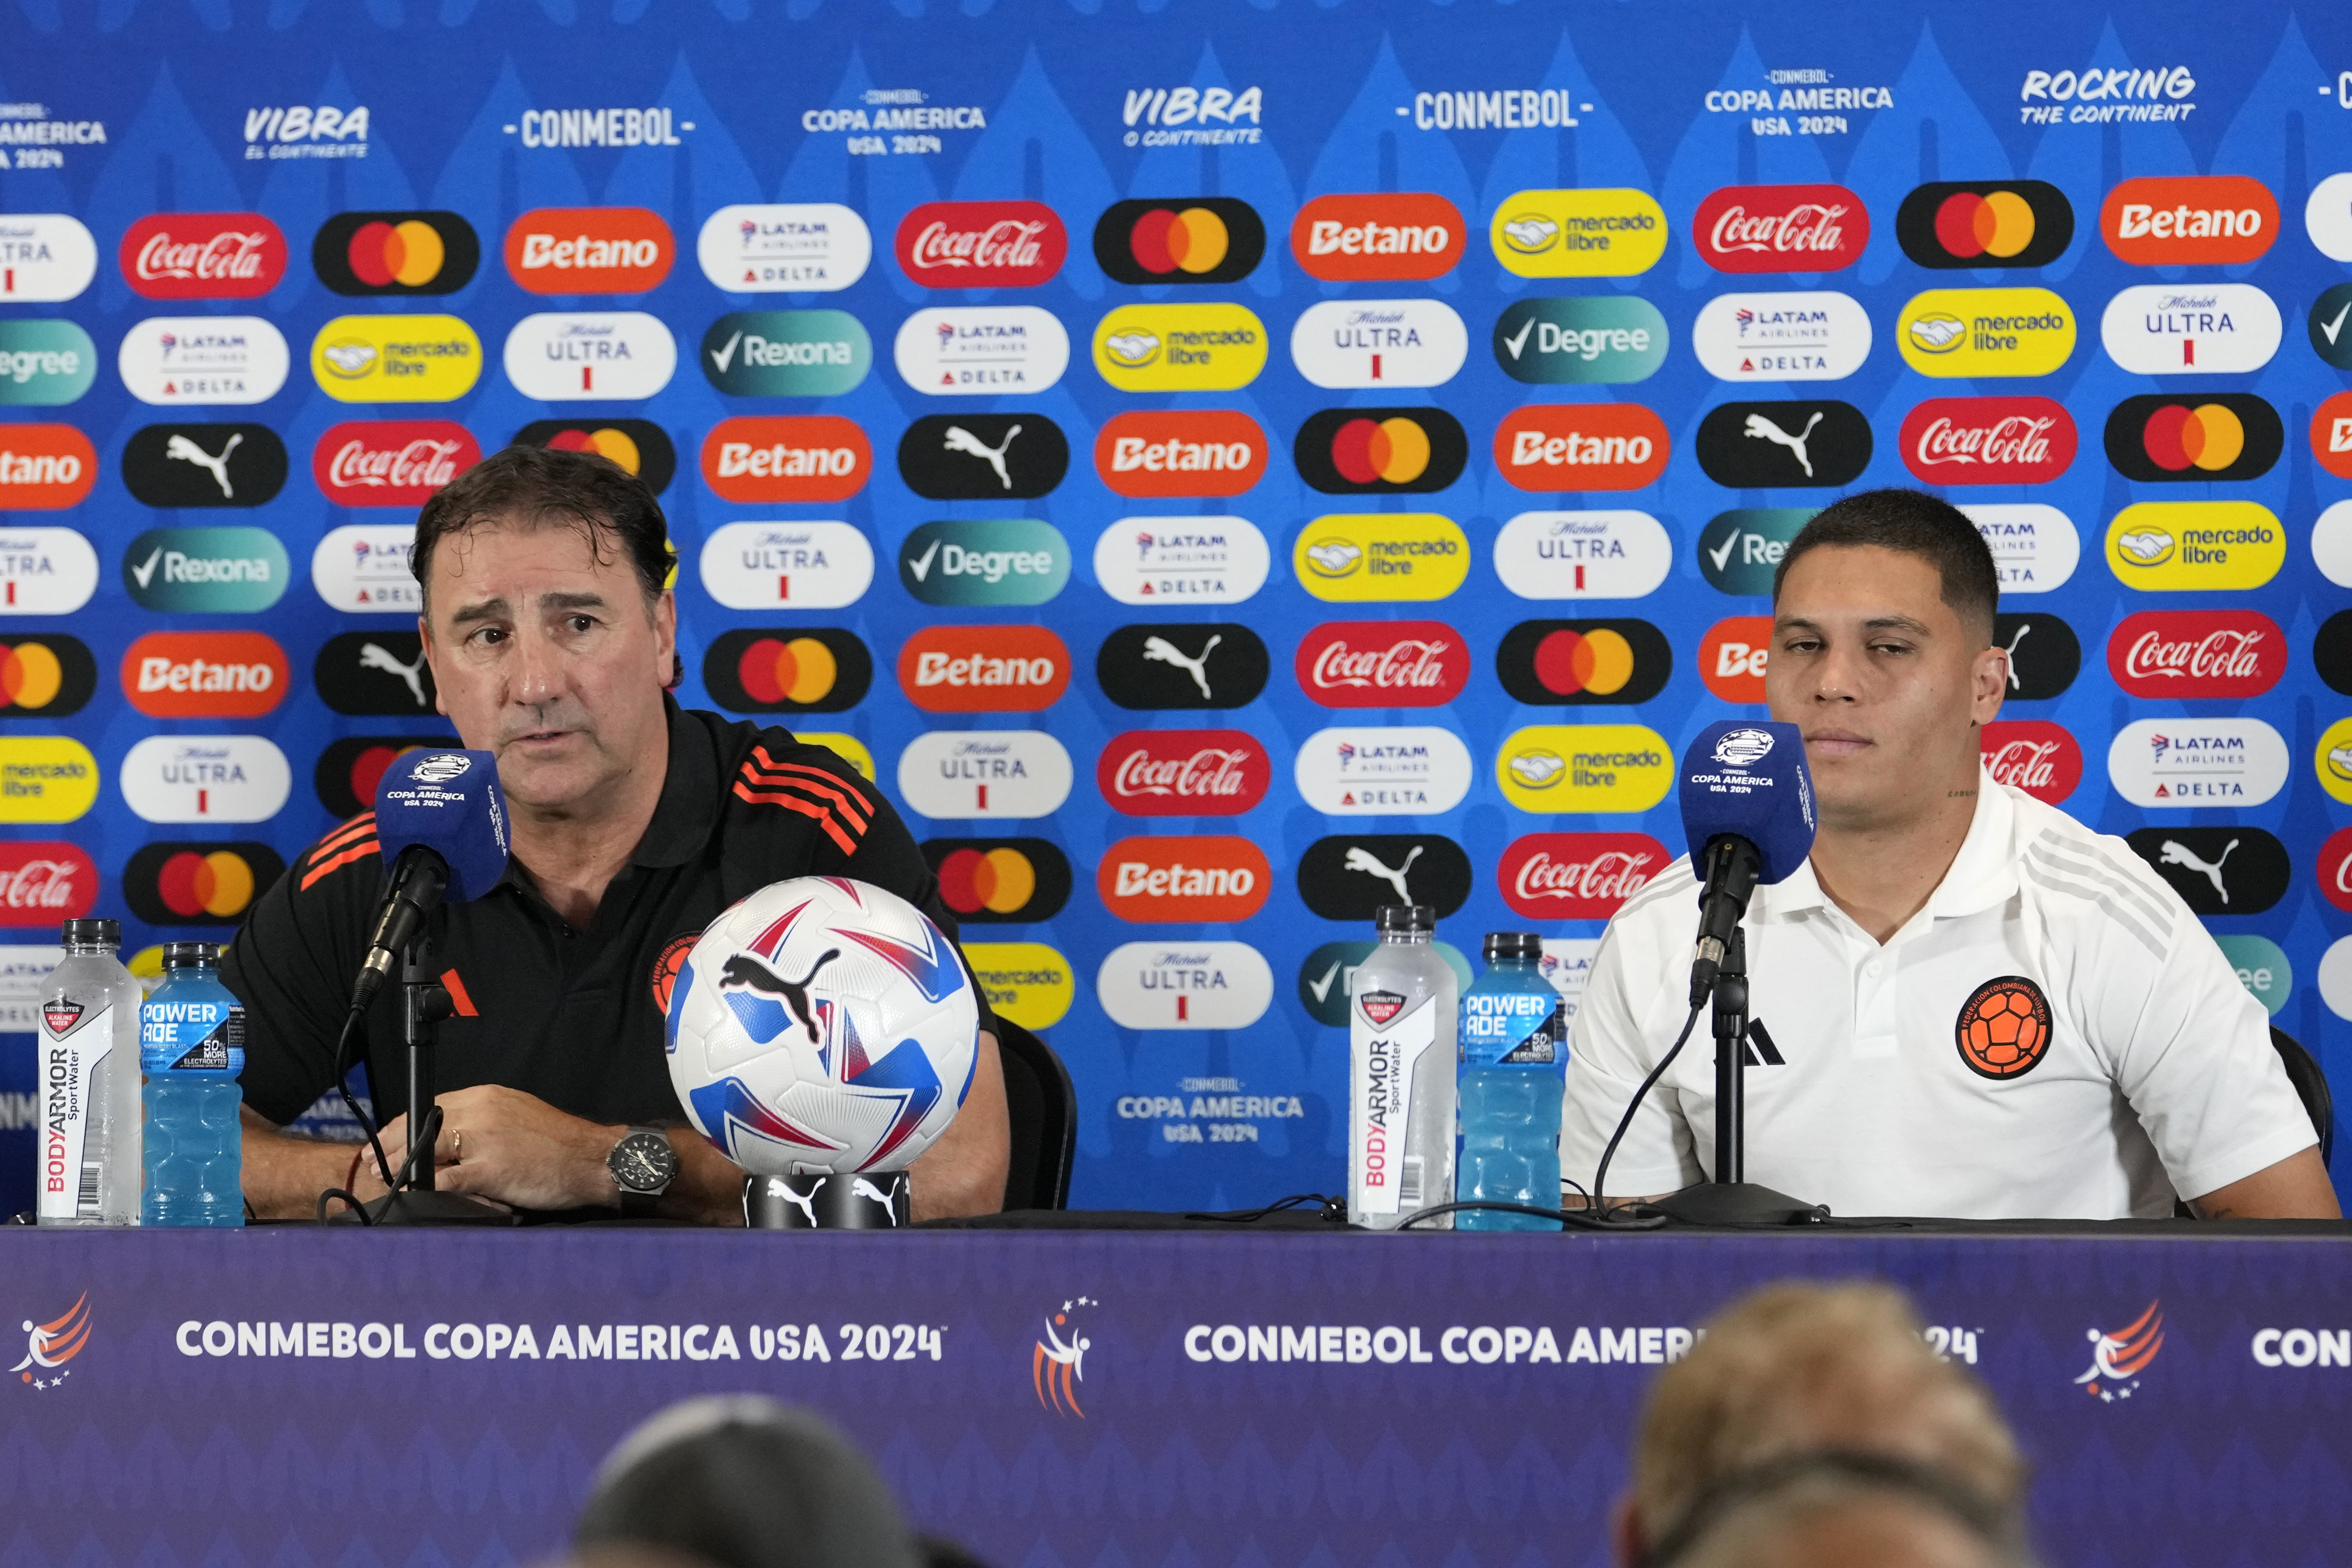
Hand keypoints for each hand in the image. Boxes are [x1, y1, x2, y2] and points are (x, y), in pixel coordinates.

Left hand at [376, 1085, 621, 1212]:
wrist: (593, 1158)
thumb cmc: (560, 1142)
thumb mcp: (518, 1115)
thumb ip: (484, 1120)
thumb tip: (452, 1137)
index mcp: (488, 1096)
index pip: (432, 1105)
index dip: (403, 1125)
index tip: (388, 1140)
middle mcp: (482, 1112)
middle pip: (421, 1125)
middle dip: (392, 1146)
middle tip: (375, 1164)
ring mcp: (485, 1140)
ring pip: (427, 1150)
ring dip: (401, 1167)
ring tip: (387, 1180)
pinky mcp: (491, 1168)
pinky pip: (447, 1178)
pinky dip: (427, 1187)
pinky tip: (416, 1194)